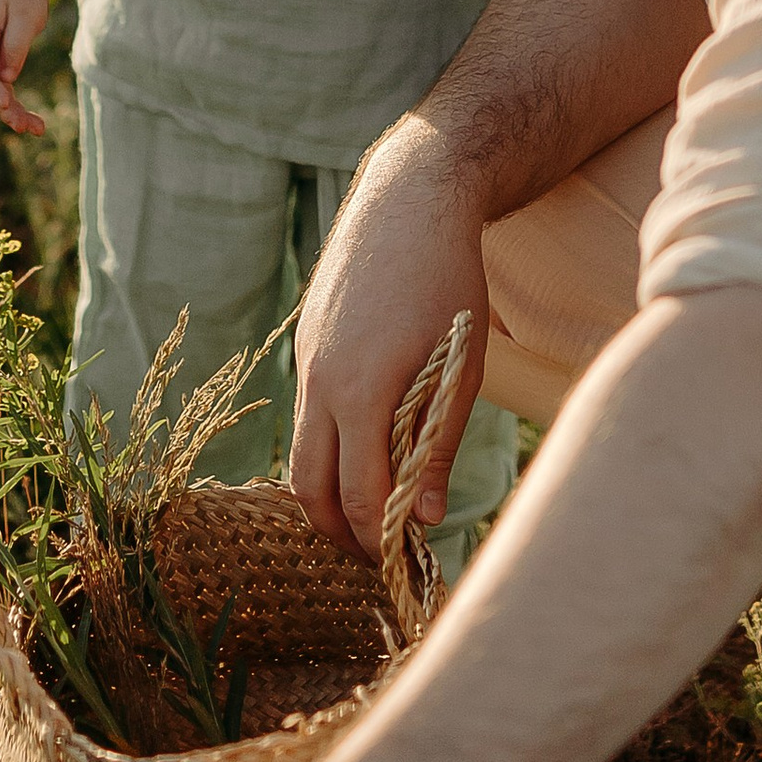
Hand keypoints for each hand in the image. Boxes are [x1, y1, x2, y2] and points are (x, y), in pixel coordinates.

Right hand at [289, 119, 486, 560]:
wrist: (407, 201)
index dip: (378, 538)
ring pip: (302, 451)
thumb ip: (437, 445)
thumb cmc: (448, 282)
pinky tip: (368, 447)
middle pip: (308, 486)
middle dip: (337, 531)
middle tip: (377, 553)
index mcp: (362, 392)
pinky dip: (329, 447)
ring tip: (374, 508)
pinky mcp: (307, 344)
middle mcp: (320, 382)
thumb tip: (425, 518)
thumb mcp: (459, 370)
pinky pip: (308, 414)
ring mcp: (308, 361)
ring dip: (330, 490)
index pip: (357, 494)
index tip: (405, 560)